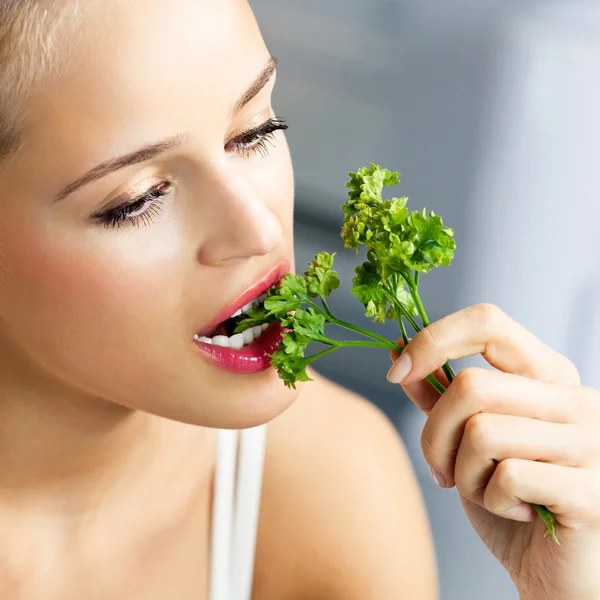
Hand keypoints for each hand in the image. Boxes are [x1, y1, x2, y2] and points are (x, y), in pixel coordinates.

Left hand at [387, 303, 599, 599]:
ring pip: (481, 431)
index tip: (397, 371)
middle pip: (470, 386)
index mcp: (548, 375)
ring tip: (485, 491)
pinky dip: (491, 500)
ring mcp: (591, 443)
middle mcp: (576, 399)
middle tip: (441, 469)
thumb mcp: (466, 439)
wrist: (556, 572)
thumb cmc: (512, 498)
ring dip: (463, 472)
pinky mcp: (592, 491)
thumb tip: (400, 356)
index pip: (487, 322)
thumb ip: (439, 395)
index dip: (433, 339)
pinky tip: (516, 512)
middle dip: (434, 434)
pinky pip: (507, 476)